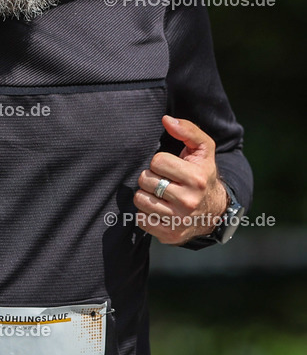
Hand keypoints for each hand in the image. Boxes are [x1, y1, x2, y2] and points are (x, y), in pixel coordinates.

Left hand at [133, 115, 228, 244]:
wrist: (214, 211)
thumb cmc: (203, 174)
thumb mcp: (203, 149)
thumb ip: (187, 130)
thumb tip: (166, 120)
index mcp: (196, 178)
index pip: (157, 162)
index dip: (160, 162)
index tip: (169, 168)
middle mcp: (189, 201)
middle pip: (145, 180)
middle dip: (151, 178)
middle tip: (164, 181)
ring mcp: (179, 220)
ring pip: (140, 200)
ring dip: (146, 195)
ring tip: (160, 194)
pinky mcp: (170, 235)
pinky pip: (141, 220)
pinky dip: (146, 214)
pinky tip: (160, 209)